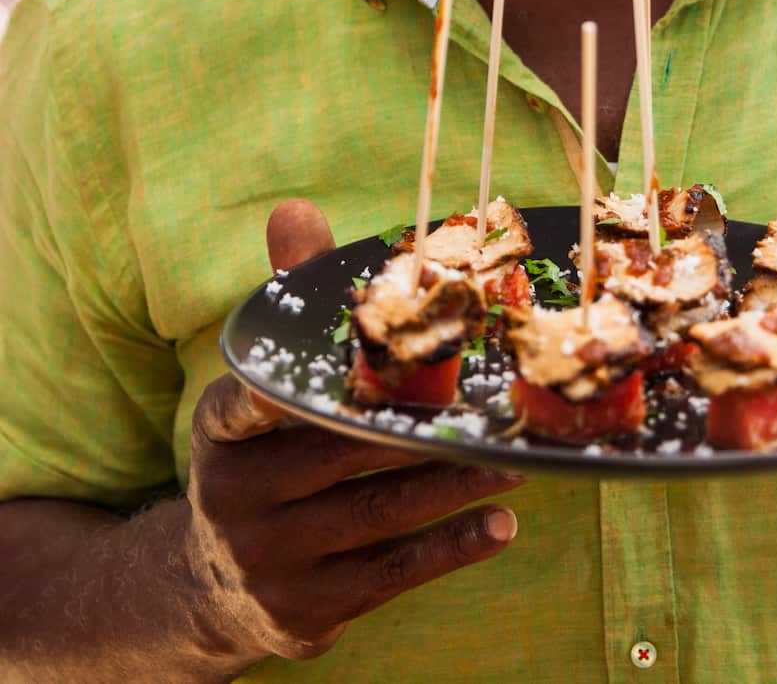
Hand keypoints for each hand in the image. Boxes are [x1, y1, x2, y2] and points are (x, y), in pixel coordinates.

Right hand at [183, 200, 524, 663]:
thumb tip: (296, 208)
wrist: (214, 588)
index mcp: (221, 430)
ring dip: (455, 484)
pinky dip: (450, 547)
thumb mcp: (263, 391)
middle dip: (422, 428)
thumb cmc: (268, 457)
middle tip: (497, 405)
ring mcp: (268, 559)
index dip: (298, 382)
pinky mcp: (306, 610)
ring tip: (520, 460)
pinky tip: (502, 523)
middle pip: (341, 453)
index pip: (251, 399)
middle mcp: (235, 496)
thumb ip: (288, 305)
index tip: (360, 364)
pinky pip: (391, 574)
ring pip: (377, 512)